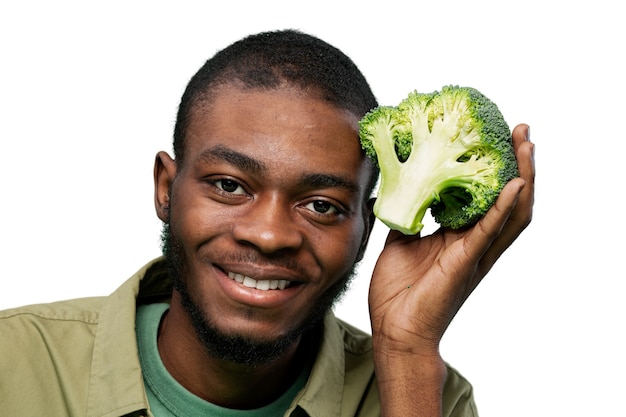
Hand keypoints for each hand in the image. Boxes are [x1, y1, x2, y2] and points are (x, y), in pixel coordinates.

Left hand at [368, 124, 533, 413]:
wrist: (395, 328)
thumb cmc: (399, 290)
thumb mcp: (402, 240)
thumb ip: (409, 214)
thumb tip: (400, 187)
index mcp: (460, 237)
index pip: (487, 196)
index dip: (495, 168)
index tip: (494, 136)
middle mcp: (475, 243)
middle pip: (509, 199)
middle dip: (518, 164)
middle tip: (521, 131)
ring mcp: (475, 253)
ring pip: (512, 212)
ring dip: (523, 177)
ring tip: (527, 145)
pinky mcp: (466, 262)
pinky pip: (491, 231)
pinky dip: (505, 207)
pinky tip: (515, 185)